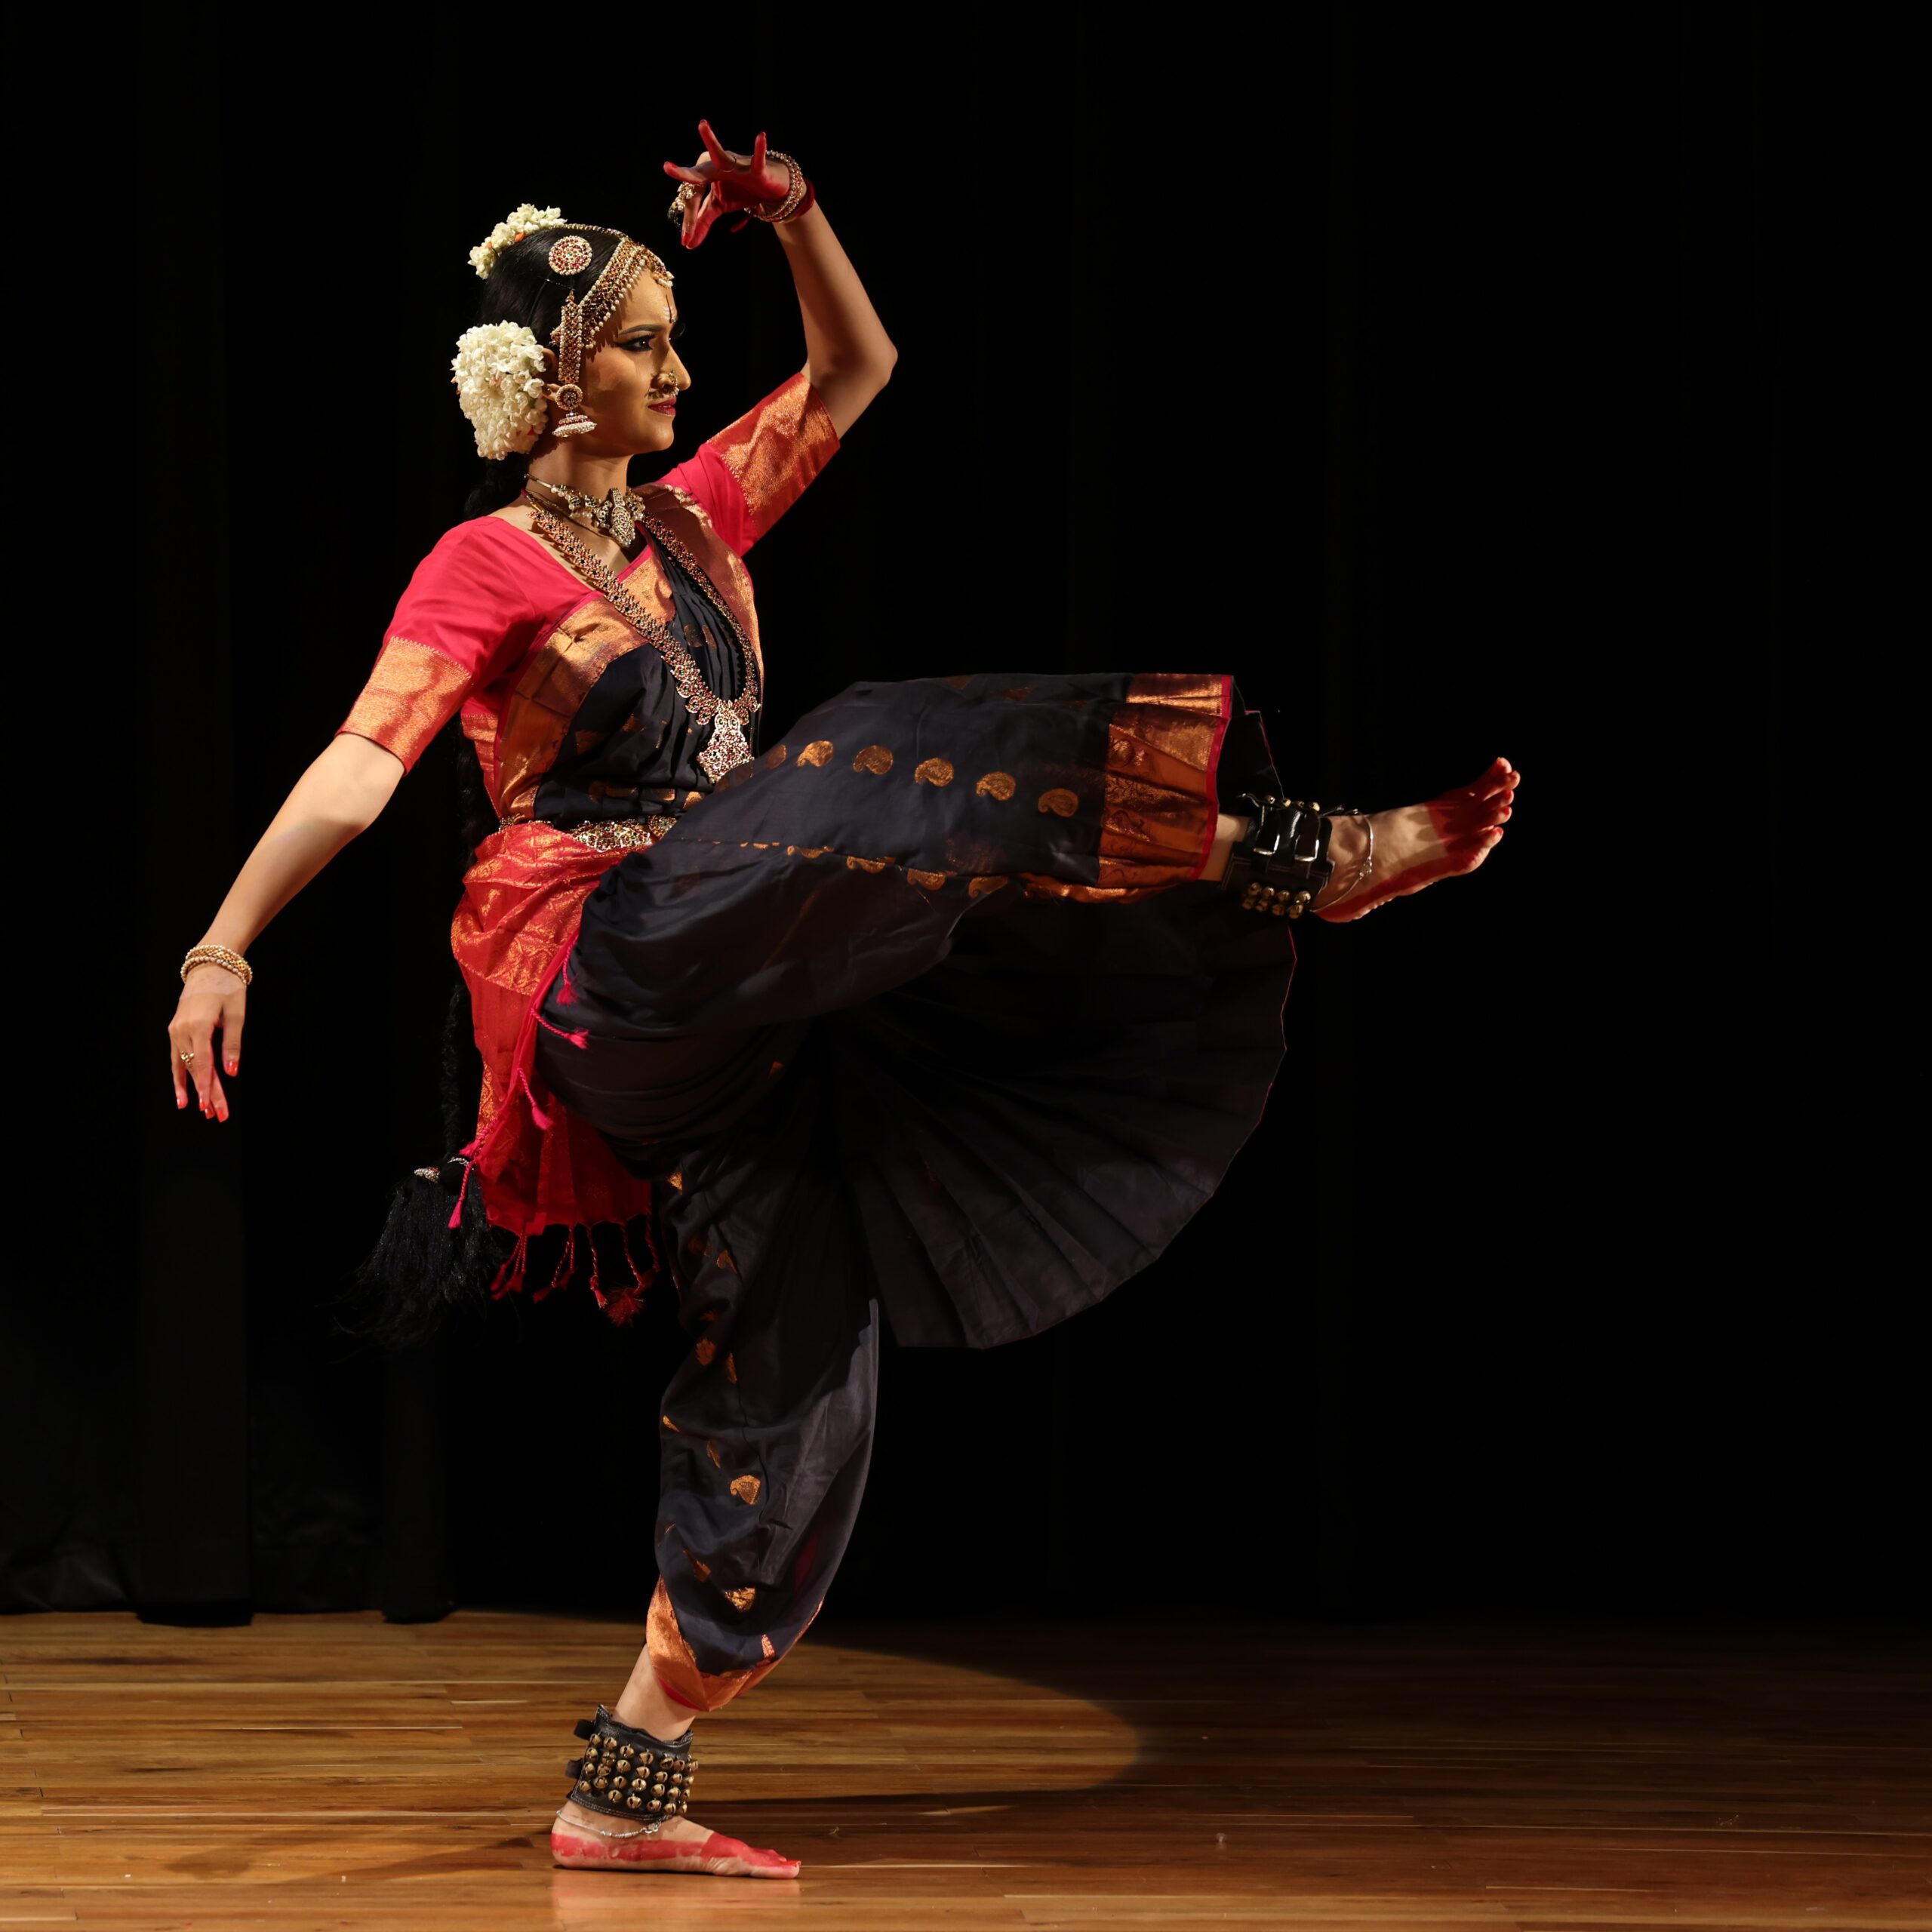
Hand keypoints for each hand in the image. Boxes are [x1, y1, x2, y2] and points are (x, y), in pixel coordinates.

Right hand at [169, 964, 244, 1120]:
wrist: (210, 966)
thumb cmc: (228, 988)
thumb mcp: (236, 1015)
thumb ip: (232, 1044)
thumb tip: (231, 1072)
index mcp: (198, 1026)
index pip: (202, 1064)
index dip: (206, 1088)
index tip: (211, 1107)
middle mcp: (182, 1030)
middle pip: (194, 1068)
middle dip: (205, 1093)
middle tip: (216, 1115)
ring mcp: (176, 1030)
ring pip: (182, 1065)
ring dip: (190, 1087)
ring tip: (196, 1108)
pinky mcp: (175, 1029)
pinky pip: (176, 1056)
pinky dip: (180, 1073)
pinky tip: (183, 1090)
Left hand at [662, 119, 790, 248]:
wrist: (766, 187)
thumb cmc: (740, 192)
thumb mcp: (718, 208)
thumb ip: (702, 223)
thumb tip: (689, 244)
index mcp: (704, 175)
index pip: (692, 198)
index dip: (689, 220)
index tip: (686, 242)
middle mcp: (715, 165)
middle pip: (698, 176)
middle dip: (685, 175)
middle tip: (668, 168)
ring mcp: (734, 164)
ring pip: (719, 155)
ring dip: (711, 140)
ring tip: (702, 125)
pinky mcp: (753, 167)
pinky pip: (756, 159)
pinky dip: (759, 149)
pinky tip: (761, 136)